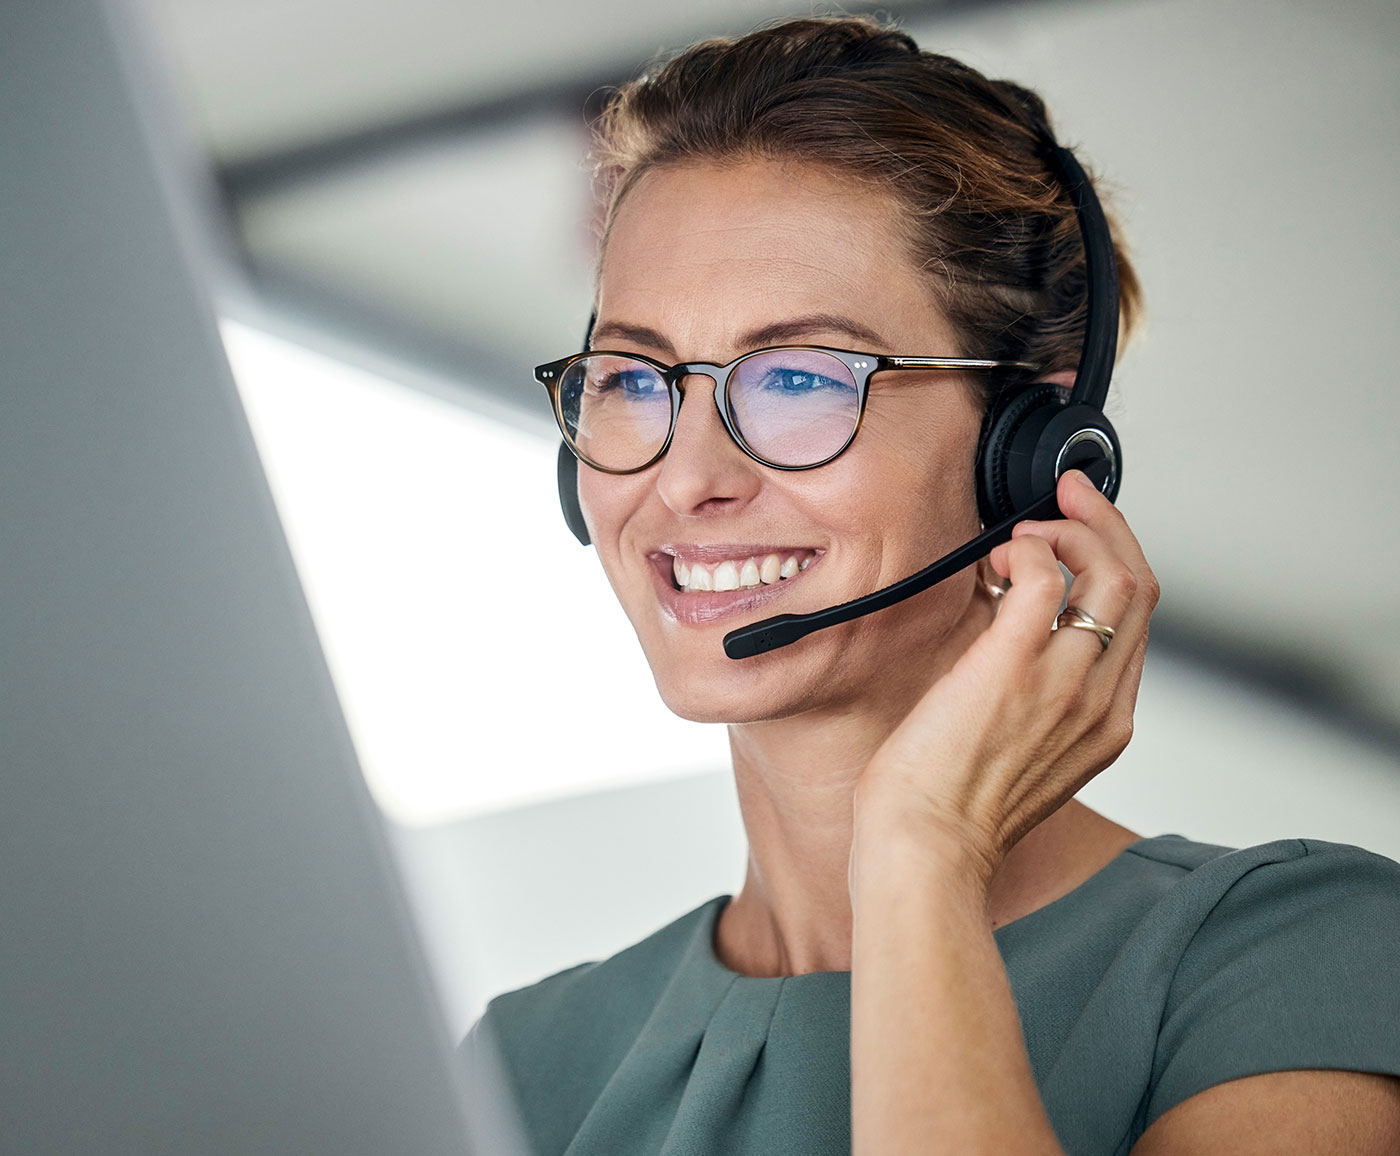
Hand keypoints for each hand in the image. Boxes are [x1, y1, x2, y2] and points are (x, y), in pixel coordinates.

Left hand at [851, 468, 1159, 888]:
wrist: (927, 848)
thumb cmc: (952, 809)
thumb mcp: (1022, 752)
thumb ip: (1034, 694)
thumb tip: (1006, 621)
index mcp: (1105, 722)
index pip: (1136, 620)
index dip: (1114, 561)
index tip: (1082, 531)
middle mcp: (1099, 699)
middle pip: (1138, 585)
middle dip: (1106, 525)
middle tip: (1067, 497)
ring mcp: (1064, 680)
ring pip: (1110, 573)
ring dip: (1070, 531)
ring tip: (1024, 534)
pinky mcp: (1014, 664)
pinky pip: (1045, 577)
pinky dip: (1028, 550)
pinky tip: (998, 557)